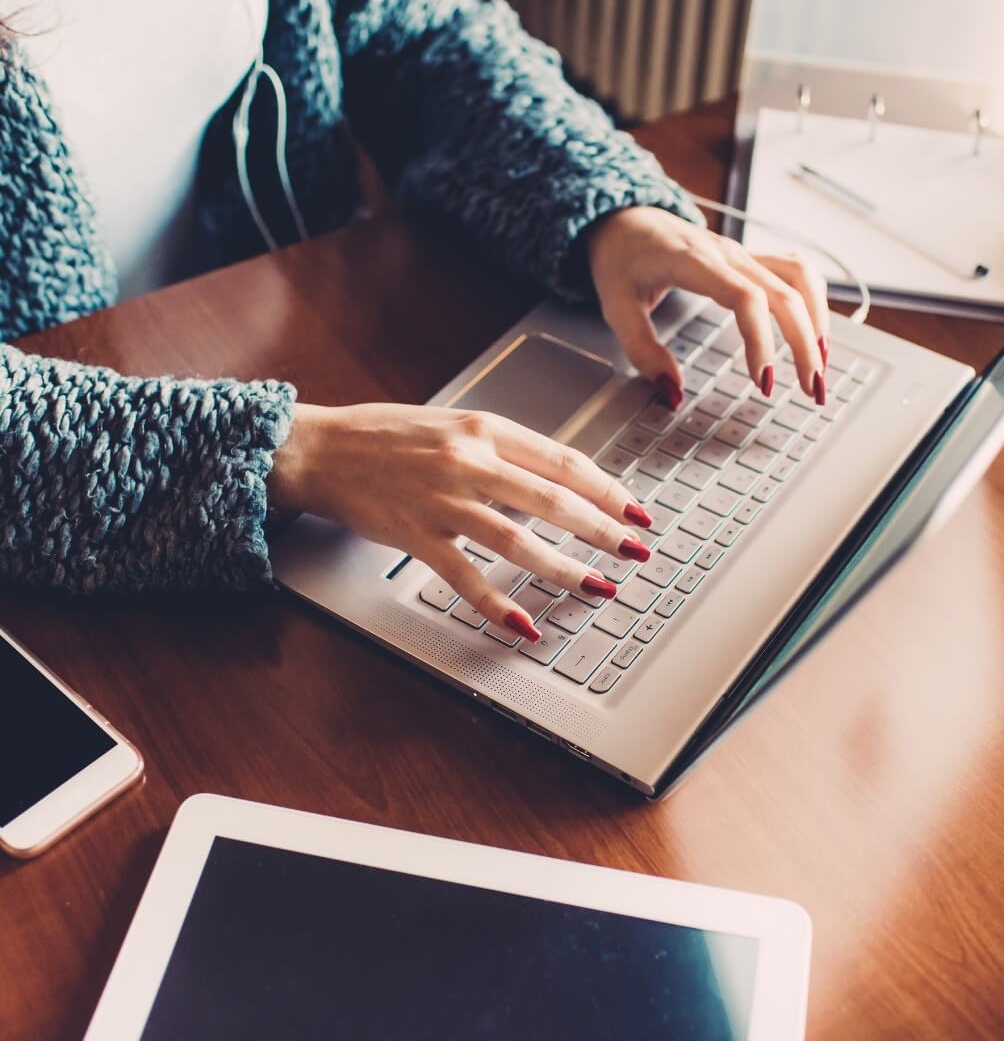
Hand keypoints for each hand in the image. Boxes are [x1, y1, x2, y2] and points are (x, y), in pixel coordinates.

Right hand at [268, 403, 652, 639]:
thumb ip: (502, 449)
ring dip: (565, 569)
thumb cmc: (386, 436)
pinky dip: (497, 605)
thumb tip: (555, 480)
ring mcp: (443, 500)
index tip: (634, 510)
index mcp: (484, 429)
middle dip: (604, 530)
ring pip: (519, 540)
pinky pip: (466, 577)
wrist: (322, 449)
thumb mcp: (453, 425)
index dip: (607, 489)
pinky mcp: (417, 535)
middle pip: (554, 500)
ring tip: (597, 588)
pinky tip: (523, 625)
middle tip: (635, 552)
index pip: (563, 461)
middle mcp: (469, 461)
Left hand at [586, 206, 830, 407]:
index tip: (764, 381)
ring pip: (800, 279)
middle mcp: (728, 253)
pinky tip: (815, 332)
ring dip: (818, 321)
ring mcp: (743, 252)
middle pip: (785, 294)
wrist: (623, 219)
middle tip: (811, 390)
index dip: (762, 341)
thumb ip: (642, 351)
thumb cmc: (620, 260)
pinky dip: (813, 301)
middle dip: (804, 345)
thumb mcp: (615, 308)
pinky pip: (795, 271)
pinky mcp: (750, 258)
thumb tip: (673, 391)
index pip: (746, 298)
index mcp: (694, 262)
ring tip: (821, 364)